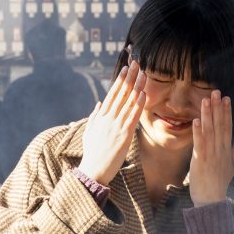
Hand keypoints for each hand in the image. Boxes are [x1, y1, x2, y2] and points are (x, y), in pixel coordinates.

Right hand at [80, 61, 145, 185]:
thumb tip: (99, 103)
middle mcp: (108, 118)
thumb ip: (95, 116)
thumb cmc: (92, 152)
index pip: (112, 93)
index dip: (120, 79)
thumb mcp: (90, 131)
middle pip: (121, 93)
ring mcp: (115, 125)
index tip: (126, 68)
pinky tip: (143, 94)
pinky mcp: (123, 135)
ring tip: (144, 74)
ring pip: (128, 102)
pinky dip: (138, 104)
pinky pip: (132, 116)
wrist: (93, 170)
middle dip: (129, 77)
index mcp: (101, 116)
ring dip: (137, 86)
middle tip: (136, 63)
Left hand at [188, 90, 233, 207]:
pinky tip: (196, 120)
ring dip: (208, 114)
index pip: (228, 126)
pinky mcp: (200, 160)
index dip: (227, 111)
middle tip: (217, 92)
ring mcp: (211, 154)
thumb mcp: (233, 165)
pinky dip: (198, 131)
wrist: (212, 200)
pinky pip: (199, 143)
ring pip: (209, 131)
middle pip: (219, 125)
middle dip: (218, 108)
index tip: (227, 98)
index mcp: (227, 149)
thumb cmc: (220, 183)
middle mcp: (220, 149)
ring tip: (206, 100)